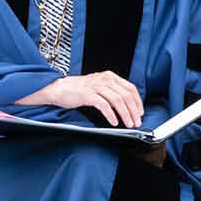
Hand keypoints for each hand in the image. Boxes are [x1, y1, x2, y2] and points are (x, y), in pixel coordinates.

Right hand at [19, 71, 144, 128]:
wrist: (59, 88)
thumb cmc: (79, 90)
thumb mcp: (99, 86)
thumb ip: (112, 91)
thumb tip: (128, 105)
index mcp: (110, 76)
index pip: (130, 88)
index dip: (137, 102)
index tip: (140, 112)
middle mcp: (105, 79)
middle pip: (126, 95)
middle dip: (134, 110)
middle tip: (136, 121)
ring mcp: (96, 86)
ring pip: (117, 100)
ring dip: (125, 114)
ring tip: (128, 124)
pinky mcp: (88, 95)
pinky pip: (104, 105)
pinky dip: (111, 114)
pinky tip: (114, 122)